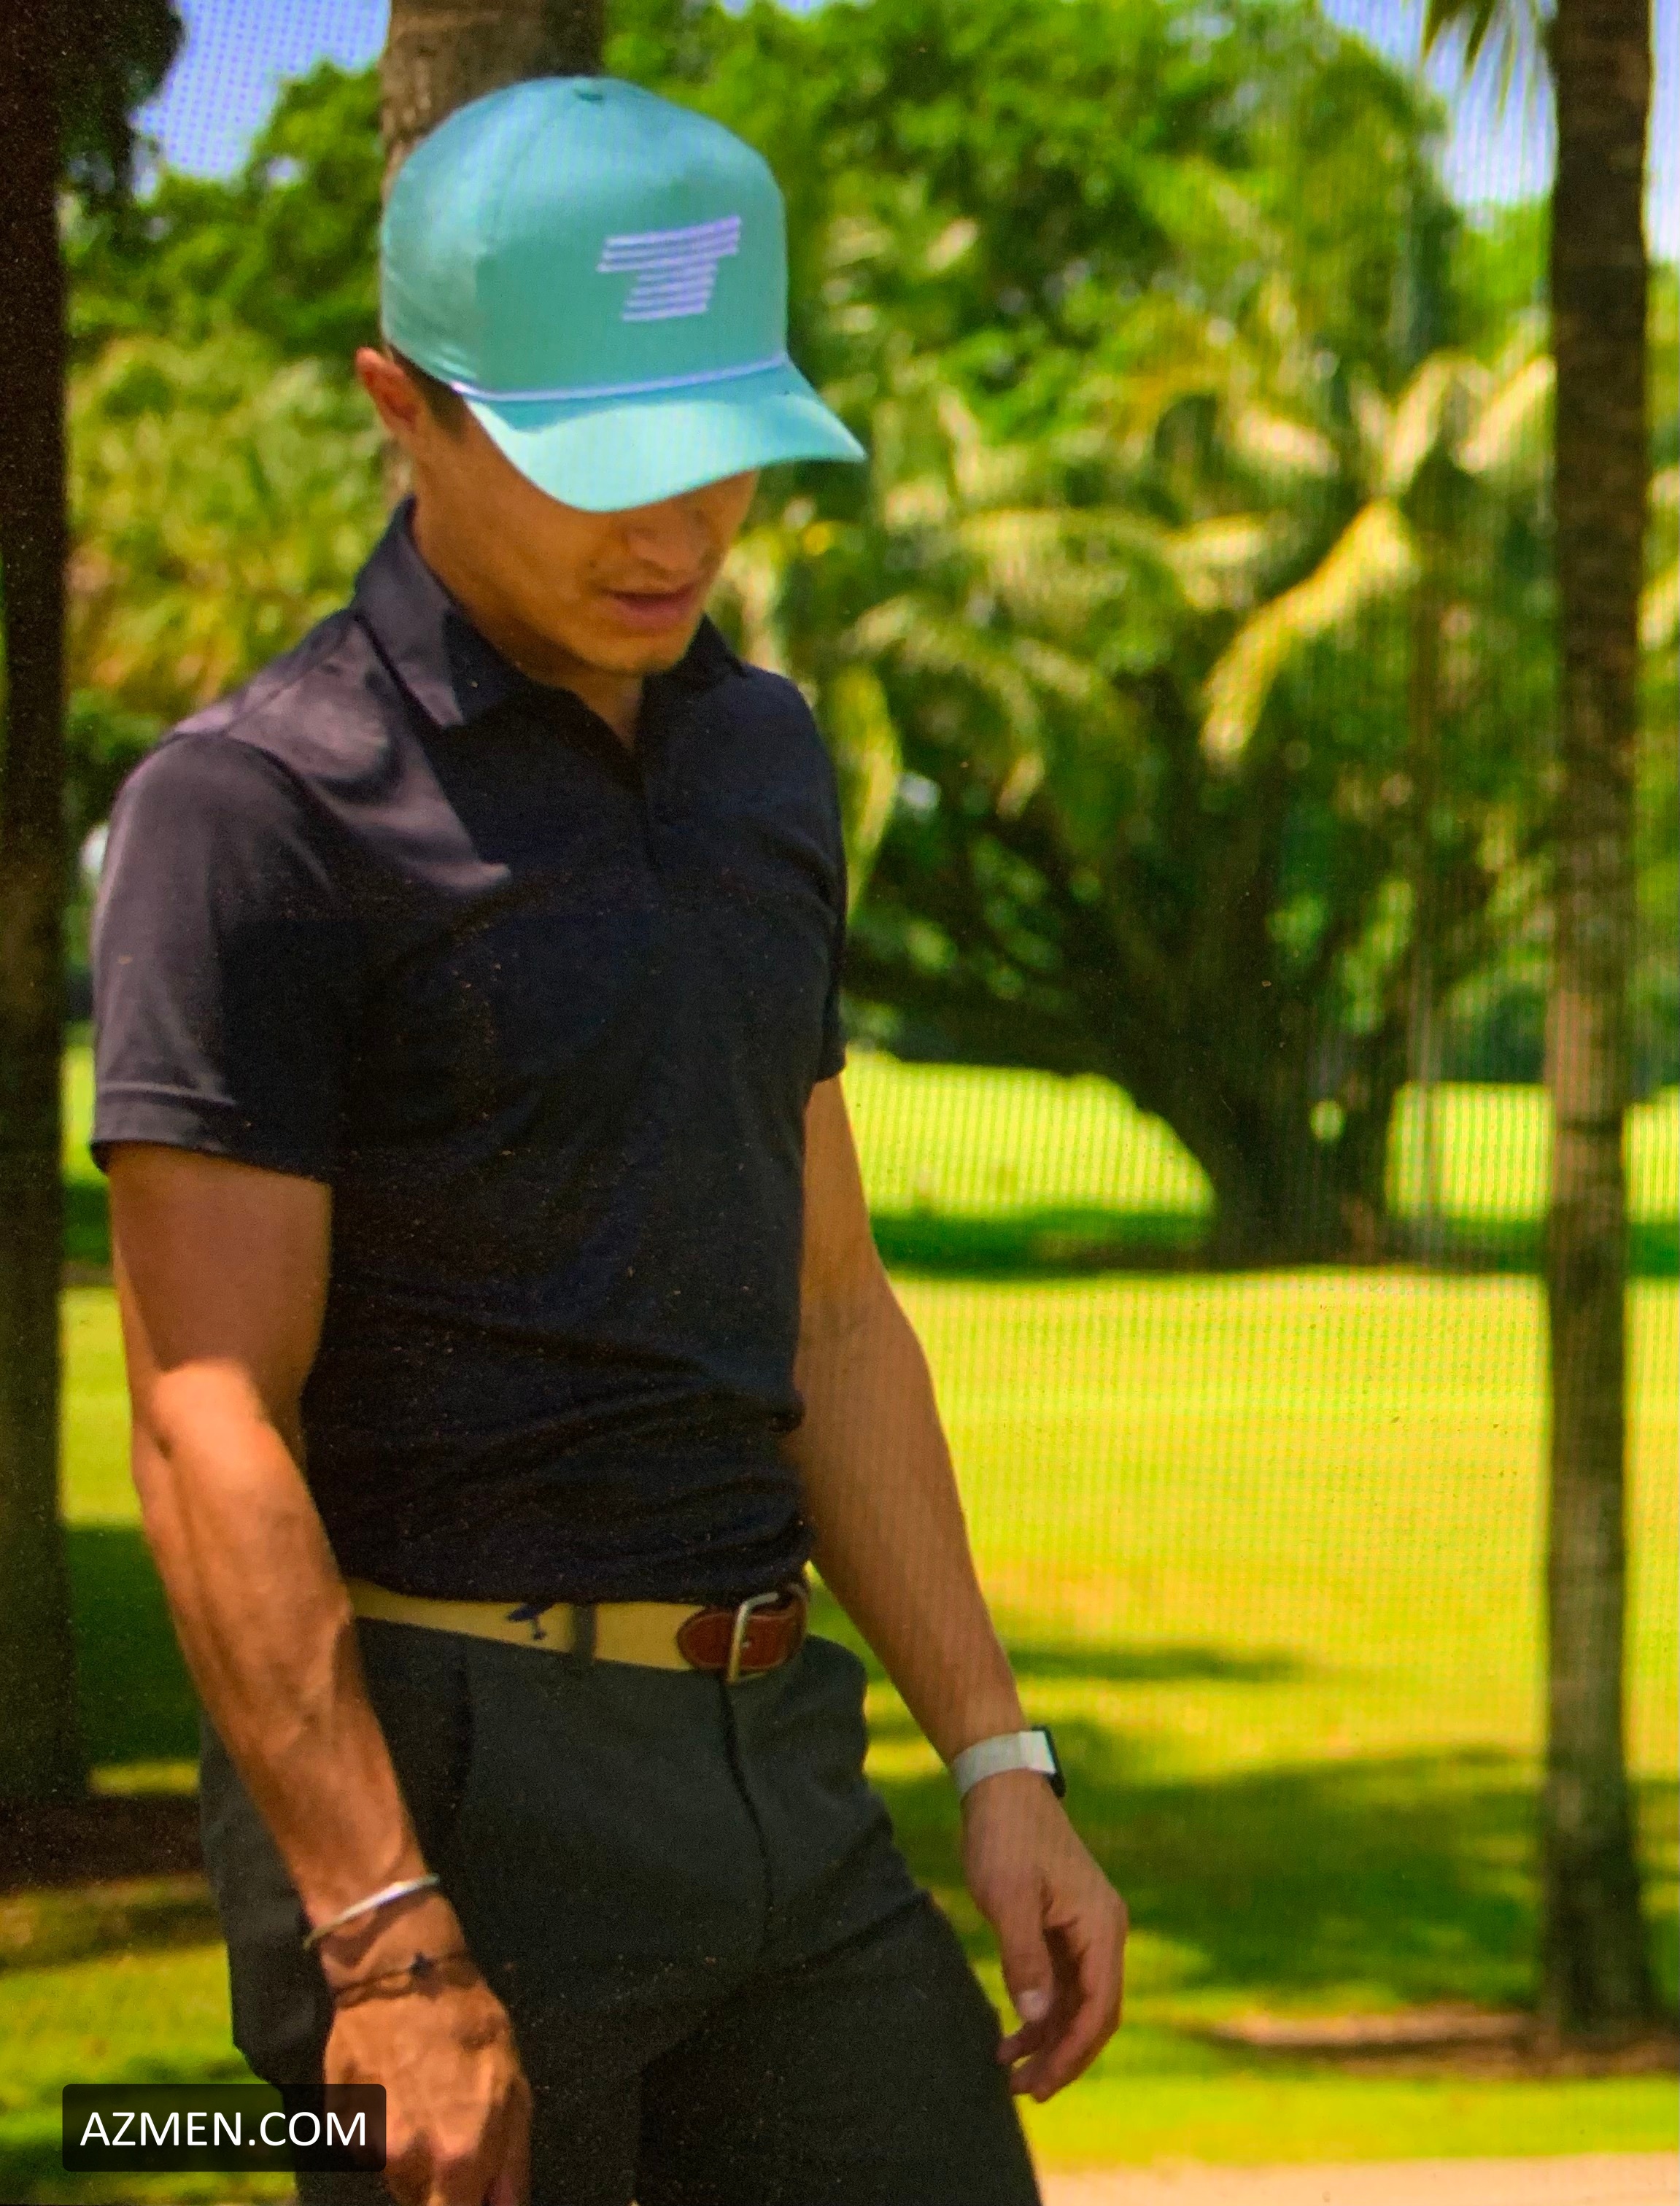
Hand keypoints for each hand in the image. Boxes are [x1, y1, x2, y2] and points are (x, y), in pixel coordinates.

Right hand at [319, 1899, 529, 2205]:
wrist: (402, 1974)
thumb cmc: (469, 2024)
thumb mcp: (514, 2087)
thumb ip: (510, 2161)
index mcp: (458, 2159)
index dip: (470, 2205)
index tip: (474, 2188)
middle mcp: (409, 2166)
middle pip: (424, 2204)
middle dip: (445, 2188)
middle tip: (455, 2137)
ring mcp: (370, 2148)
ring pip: (399, 2179)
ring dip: (416, 2160)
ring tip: (428, 2102)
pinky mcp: (342, 2128)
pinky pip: (373, 2148)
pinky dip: (388, 2133)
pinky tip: (400, 2090)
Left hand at [960, 1769, 1126, 2099]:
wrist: (1001, 1785)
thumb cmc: (1005, 1837)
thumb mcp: (1008, 1900)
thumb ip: (1025, 1960)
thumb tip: (1039, 2018)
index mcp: (1102, 1926)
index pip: (1100, 2008)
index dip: (1072, 2054)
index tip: (1039, 2086)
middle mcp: (1105, 1931)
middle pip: (1094, 2012)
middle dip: (1062, 2055)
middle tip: (1022, 2091)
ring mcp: (1087, 1927)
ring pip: (1077, 2001)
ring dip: (1048, 2037)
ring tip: (1008, 2070)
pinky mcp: (1065, 1924)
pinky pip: (1063, 1981)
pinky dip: (1041, 2009)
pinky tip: (1012, 2031)